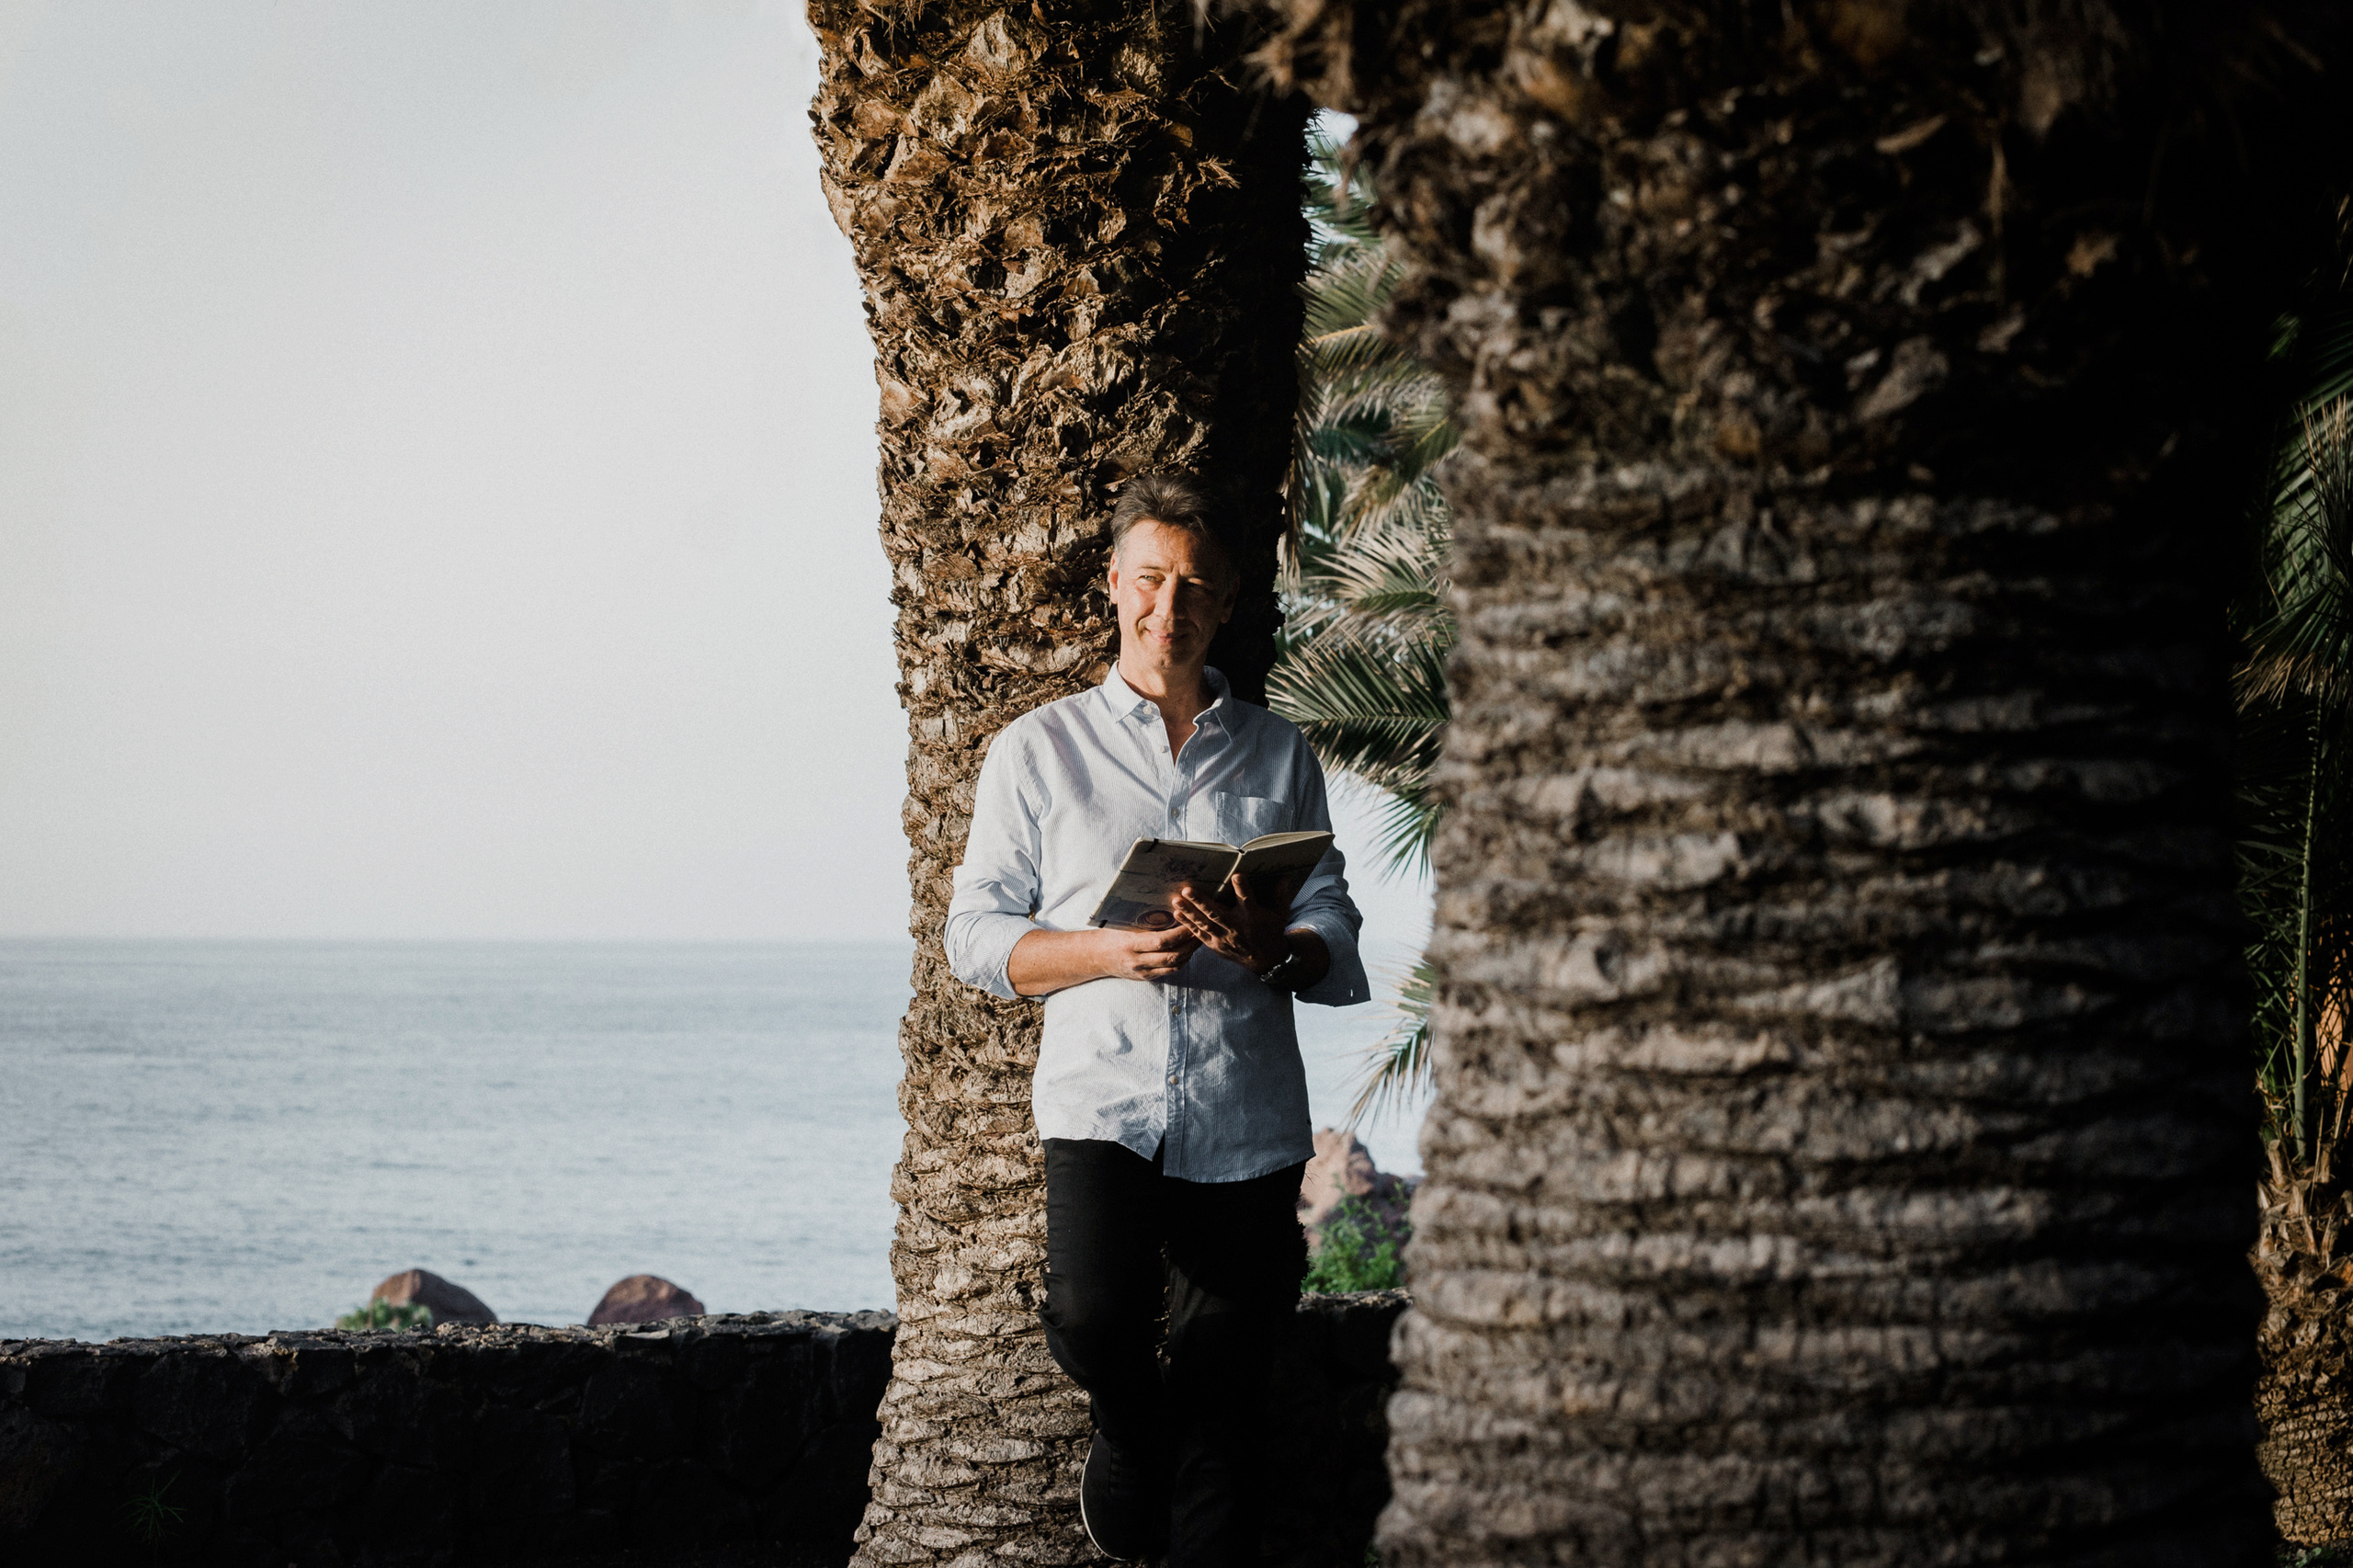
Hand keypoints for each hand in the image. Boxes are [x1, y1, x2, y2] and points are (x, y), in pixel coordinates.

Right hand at [1094, 924, 1201, 982]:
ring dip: (1189, 953)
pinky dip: (1181, 961)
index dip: (1180, 933)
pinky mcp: (1146, 977)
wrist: (1095, 957)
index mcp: (1130, 944)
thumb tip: (1168, 907)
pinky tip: (1188, 950)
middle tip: (1202, 930)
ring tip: (1199, 939)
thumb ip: (1142, 921)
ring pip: (1174, 965)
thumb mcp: (1122, 925)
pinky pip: (1169, 971)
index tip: (1191, 922)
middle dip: (1190, 944)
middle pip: (1172, 956)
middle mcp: (1137, 961)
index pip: (1161, 941)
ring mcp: (1142, 972)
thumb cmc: (1109, 934)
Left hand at [1172, 878, 1291, 974]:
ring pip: (1204, 923)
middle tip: (1187, 889)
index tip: (1236, 875)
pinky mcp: (1215, 945)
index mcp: (1253, 916)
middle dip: (1201, 901)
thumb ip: (1280, 895)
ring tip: (1176, 899)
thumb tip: (1284, 876)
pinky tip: (1176, 913)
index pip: (1248, 900)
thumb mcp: (1281, 914)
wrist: (1265, 960)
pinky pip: (1199, 934)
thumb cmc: (1272, 931)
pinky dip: (1187, 924)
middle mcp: (1237, 927)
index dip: (1242, 888)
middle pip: (1217, 913)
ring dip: (1189, 912)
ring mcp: (1224, 937)